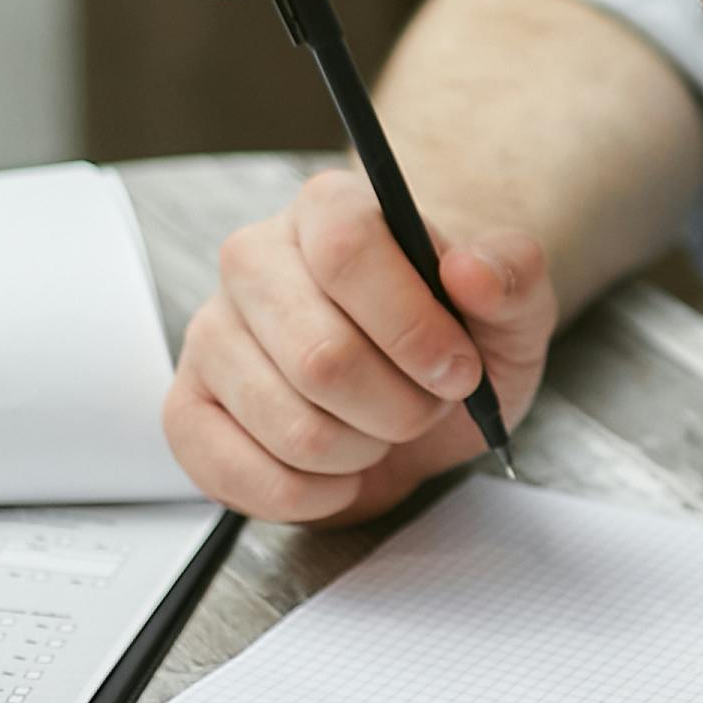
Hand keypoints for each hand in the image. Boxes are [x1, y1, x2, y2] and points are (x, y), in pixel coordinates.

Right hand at [163, 169, 557, 522]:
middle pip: (320, 354)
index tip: (459, 369)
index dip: (410, 326)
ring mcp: (210, 334)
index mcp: (331, 208)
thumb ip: (513, 276)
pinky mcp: (186, 408)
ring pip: (288, 424)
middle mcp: (254, 259)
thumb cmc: (460, 333)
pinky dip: (308, 493)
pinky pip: (232, 473)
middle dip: (397, 405)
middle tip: (428, 407)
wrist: (421, 383)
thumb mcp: (516, 304)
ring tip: (384, 429)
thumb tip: (470, 268)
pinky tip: (341, 469)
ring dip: (361, 450)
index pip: (347, 252)